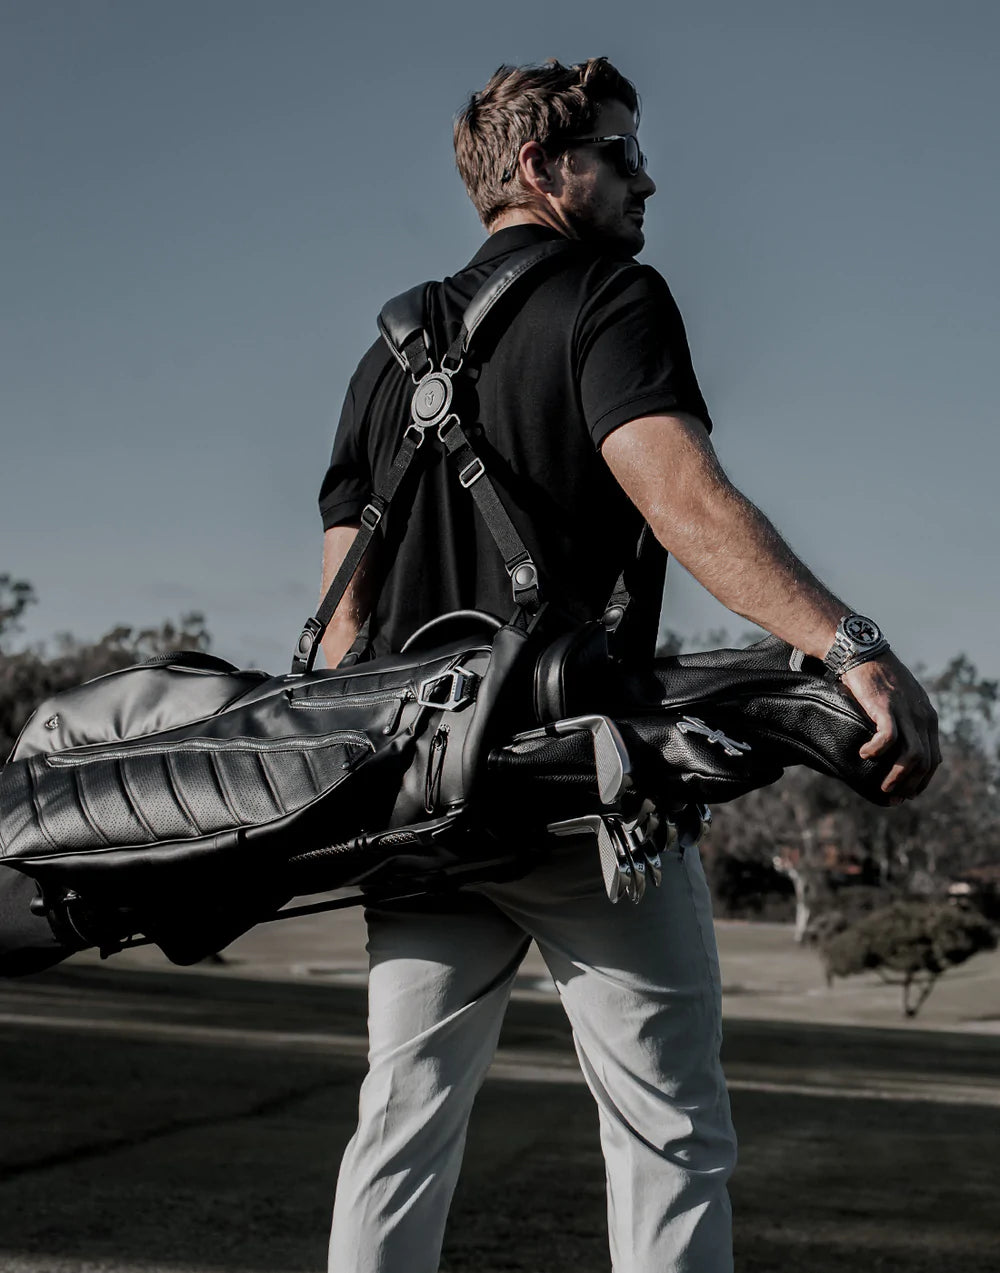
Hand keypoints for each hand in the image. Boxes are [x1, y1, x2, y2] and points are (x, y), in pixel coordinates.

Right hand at [841, 653, 940, 800]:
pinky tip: (864, 754)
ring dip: (898, 777)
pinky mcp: (886, 707)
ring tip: (882, 786)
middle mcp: (922, 716)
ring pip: (913, 756)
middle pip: (926, 762)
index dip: (922, 781)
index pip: (934, 758)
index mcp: (927, 717)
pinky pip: (888, 738)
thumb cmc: (875, 677)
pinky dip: (877, 752)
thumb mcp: (899, 700)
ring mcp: (906, 712)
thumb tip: (894, 747)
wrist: (862, 652)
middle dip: (911, 785)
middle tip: (893, 797)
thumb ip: (903, 721)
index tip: (907, 794)